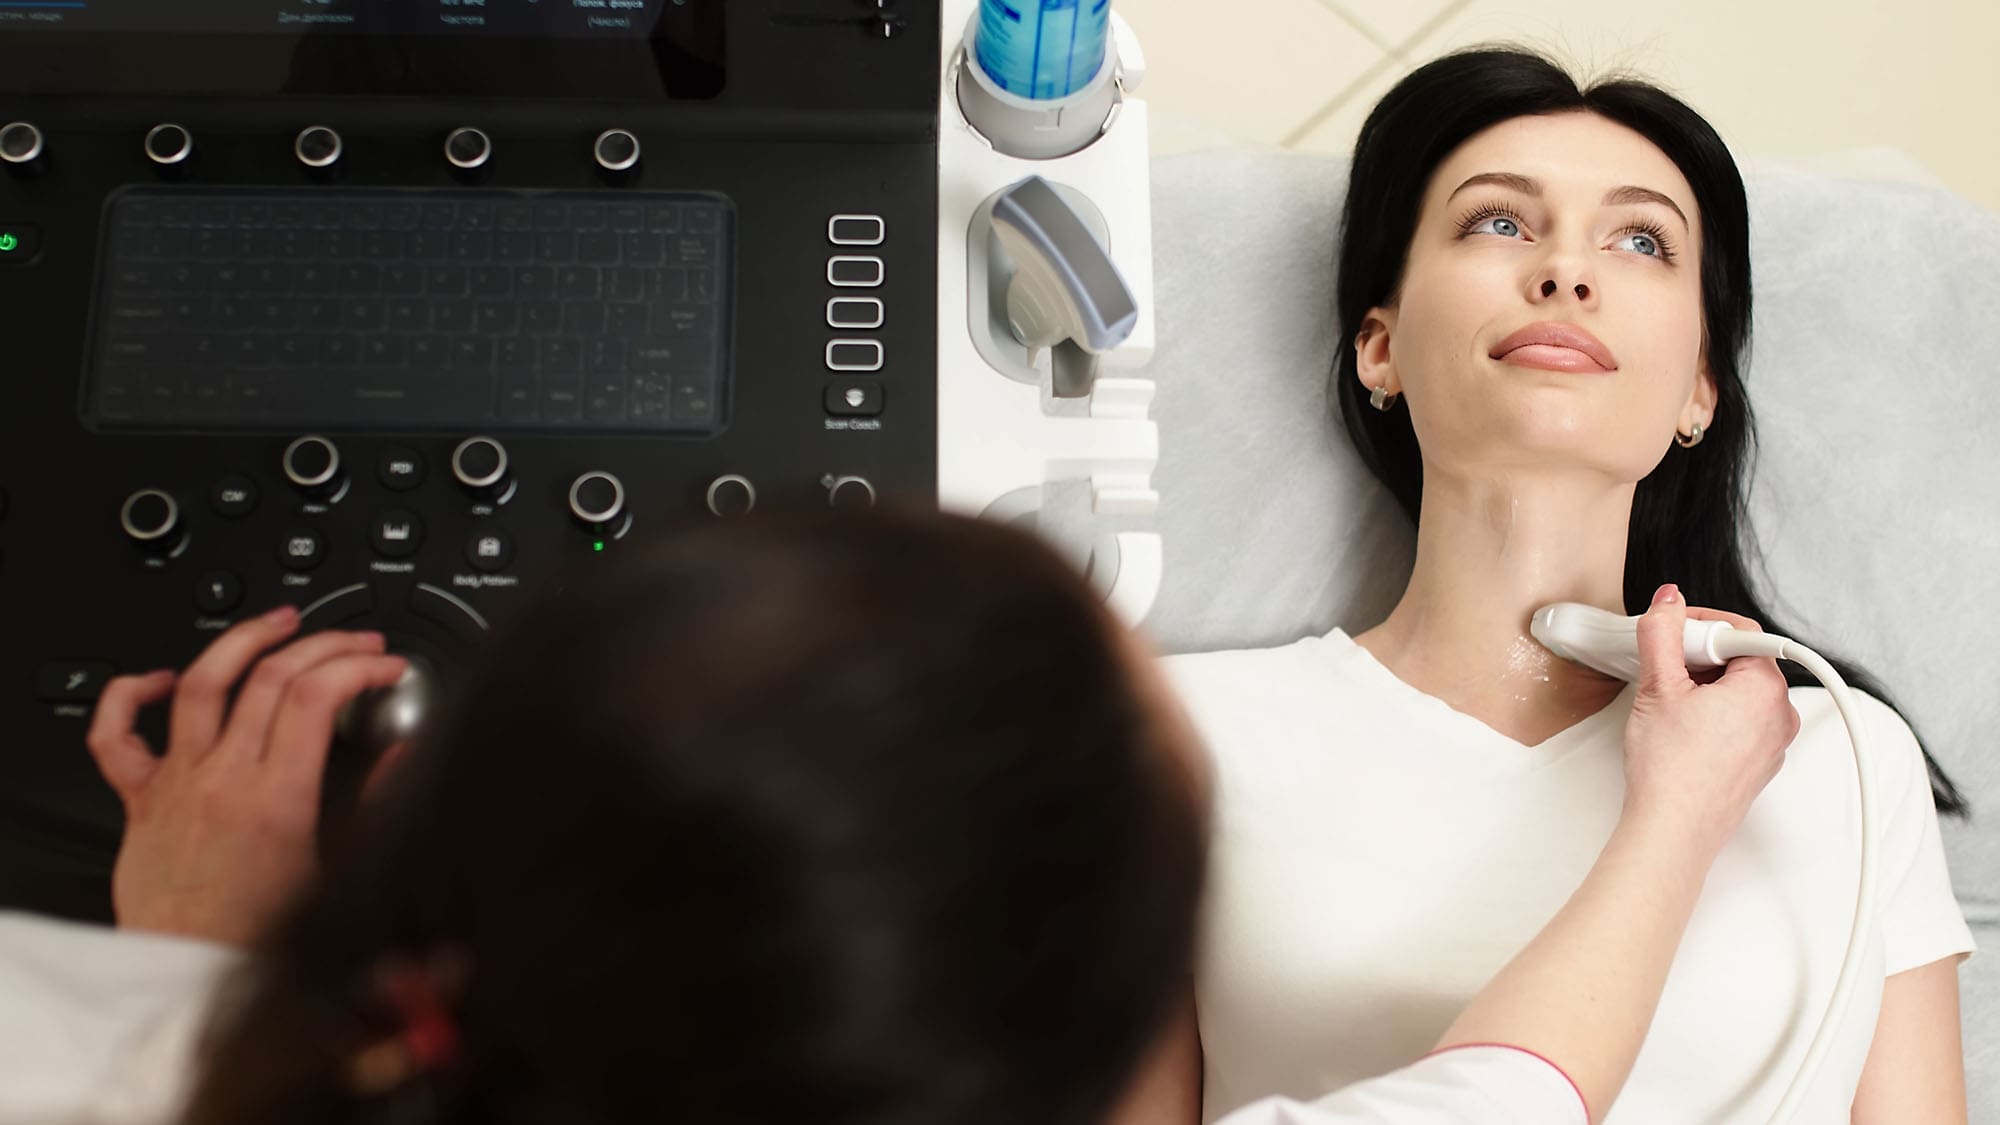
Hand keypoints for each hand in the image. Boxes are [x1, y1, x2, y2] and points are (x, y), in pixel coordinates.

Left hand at [85, 606, 407, 946]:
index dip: (359, 666)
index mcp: (277, 799)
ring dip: (244, 639)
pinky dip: (131, 694)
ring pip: (202, 683)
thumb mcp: (338, 872)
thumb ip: (375, 806)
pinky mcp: (140, 799)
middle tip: (357, 642)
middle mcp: (223, 780)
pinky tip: (160, 678)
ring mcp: (178, 783)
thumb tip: (403, 756)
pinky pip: (117, 736)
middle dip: (326, 644)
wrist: (190, 972)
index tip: (386, 666)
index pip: (318, 696)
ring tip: (279, 622)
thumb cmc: (258, 937)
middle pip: (272, 677)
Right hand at [1620, 584, 1800, 859]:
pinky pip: (1740, 722)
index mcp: (1766, 688)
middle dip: (1699, 657)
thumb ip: (1663, 633)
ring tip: (1668, 704)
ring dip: (1704, 686)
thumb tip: (1668, 602)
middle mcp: (1780, 714)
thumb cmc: (1672, 769)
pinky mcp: (1759, 763)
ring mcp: (1773, 742)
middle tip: (1664, 670)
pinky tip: (1679, 729)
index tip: (1670, 633)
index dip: (1699, 624)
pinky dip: (1713, 715)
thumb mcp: (1658, 687)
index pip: (1739, 631)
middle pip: (1740, 661)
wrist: (1674, 830)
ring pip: (1739, 692)